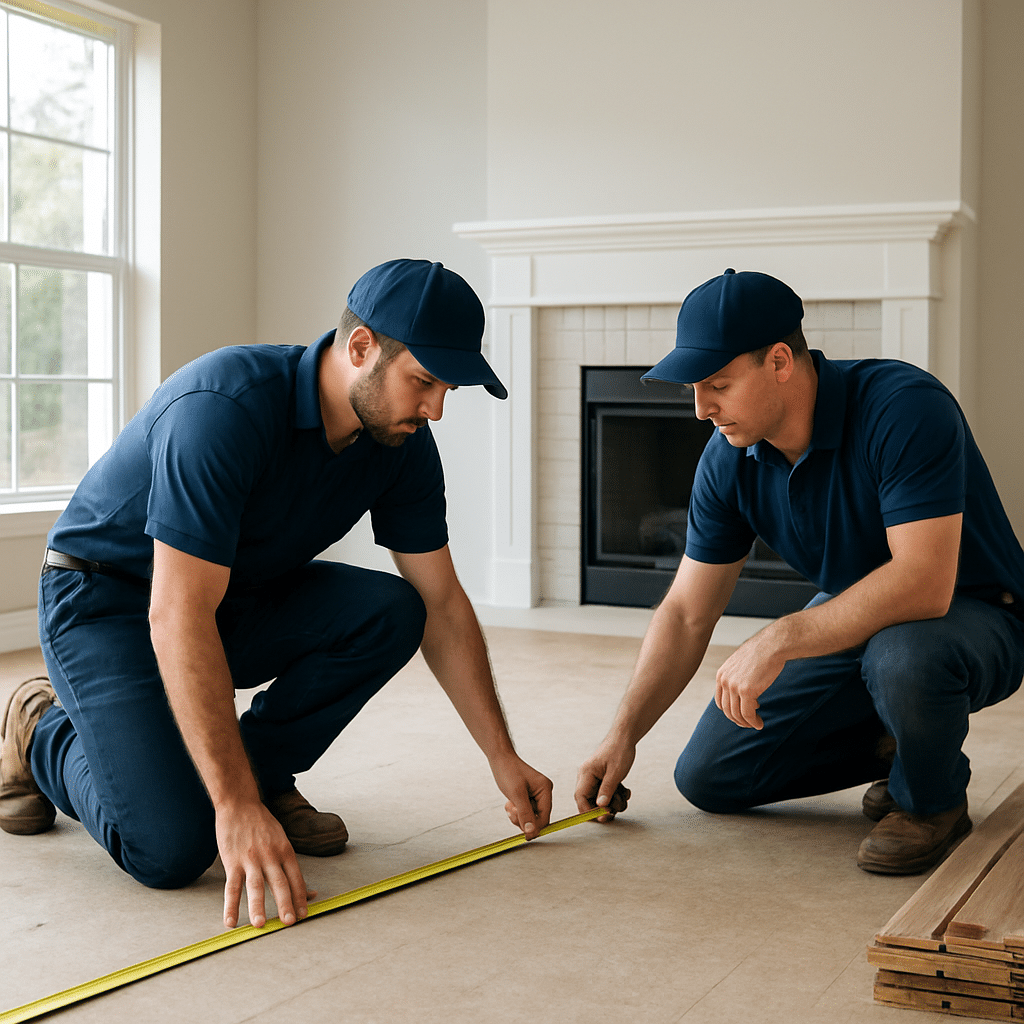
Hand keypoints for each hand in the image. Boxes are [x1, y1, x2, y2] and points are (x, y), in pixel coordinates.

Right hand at [216, 801, 309, 928]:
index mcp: (285, 850)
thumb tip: (310, 891)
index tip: (304, 914)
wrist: (240, 804)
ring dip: (258, 906)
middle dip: (286, 903)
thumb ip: (291, 866)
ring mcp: (250, 859)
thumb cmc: (263, 825)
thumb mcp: (282, 839)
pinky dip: (230, 905)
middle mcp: (270, 855)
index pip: (296, 877)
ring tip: (260, 924)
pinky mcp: (232, 862)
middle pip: (279, 882)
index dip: (301, 896)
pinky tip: (230, 921)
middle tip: (290, 922)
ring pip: (255, 886)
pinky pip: (231, 887)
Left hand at [494, 754, 552, 839]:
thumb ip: (525, 814)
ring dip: (517, 815)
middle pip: (537, 819)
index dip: (535, 827)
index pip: (544, 816)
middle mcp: (543, 793)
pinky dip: (516, 811)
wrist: (500, 759)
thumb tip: (531, 832)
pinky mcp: (528, 797)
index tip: (524, 835)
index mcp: (545, 789)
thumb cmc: (508, 771)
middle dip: (523, 819)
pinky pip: (524, 812)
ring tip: (510, 805)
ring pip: (529, 817)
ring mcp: (536, 795)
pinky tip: (510, 803)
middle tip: (512, 811)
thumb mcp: (516, 794)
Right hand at [575, 740, 632, 821]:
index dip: (589, 811)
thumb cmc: (619, 750)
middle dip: (603, 808)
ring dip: (612, 802)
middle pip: (588, 801)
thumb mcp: (615, 772)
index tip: (603, 817)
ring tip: (624, 796)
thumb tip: (600, 806)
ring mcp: (594, 778)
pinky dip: (615, 795)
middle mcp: (586, 777)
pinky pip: (605, 793)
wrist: (625, 737)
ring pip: (598, 799)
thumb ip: (607, 790)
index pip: (580, 798)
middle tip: (615, 810)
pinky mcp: (601, 779)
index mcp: (586, 773)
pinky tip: (624, 791)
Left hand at [714, 632, 785, 729]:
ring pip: (737, 714)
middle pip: (727, 709)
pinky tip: (759, 724)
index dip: (729, 711)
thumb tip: (742, 691)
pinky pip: (748, 714)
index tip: (740, 714)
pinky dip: (753, 722)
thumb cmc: (761, 652)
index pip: (720, 700)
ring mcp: (734, 686)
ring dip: (746, 723)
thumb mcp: (741, 663)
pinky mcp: (747, 691)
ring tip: (755, 724)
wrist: (772, 645)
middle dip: (737, 720)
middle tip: (748, 723)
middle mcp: (725, 681)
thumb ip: (737, 677)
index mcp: (721, 674)